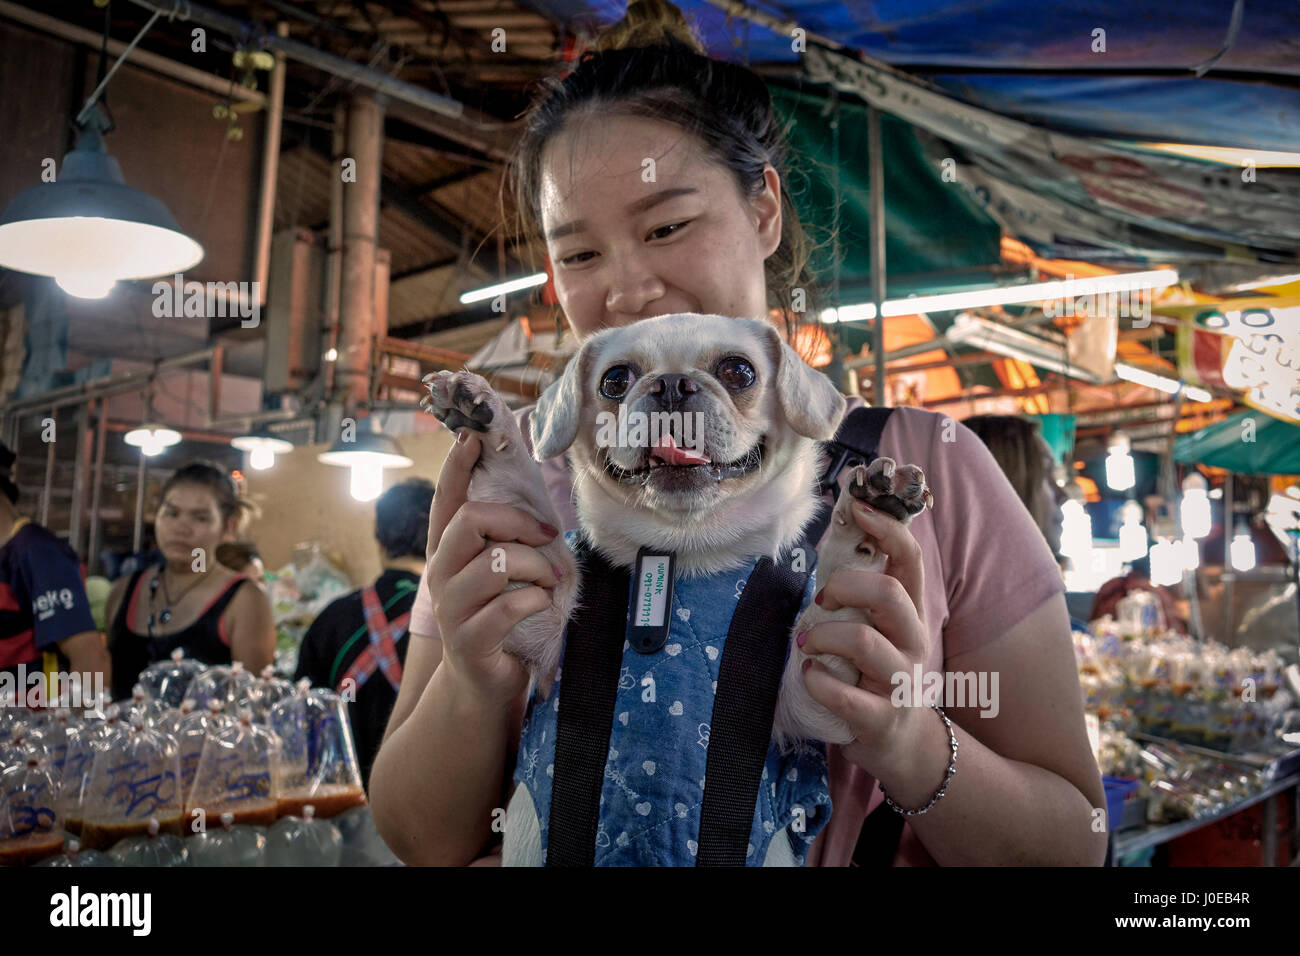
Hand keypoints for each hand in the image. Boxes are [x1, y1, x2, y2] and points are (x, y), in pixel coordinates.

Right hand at [427, 432, 561, 705]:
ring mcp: (452, 608)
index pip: (446, 500)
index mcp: (447, 552)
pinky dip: (537, 600)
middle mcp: (441, 574)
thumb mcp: (498, 573)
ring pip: (497, 562)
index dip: (456, 467)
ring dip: (537, 566)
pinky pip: (511, 605)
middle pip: (470, 521)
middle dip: (517, 521)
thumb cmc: (499, 618)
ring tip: (551, 579)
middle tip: (547, 535)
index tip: (472, 437)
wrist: (483, 685)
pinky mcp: (470, 639)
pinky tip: (541, 605)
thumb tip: (535, 496)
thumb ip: (504, 538)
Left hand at [799, 498, 931, 775]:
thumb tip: (834, 537)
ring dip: (823, 636)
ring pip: (864, 642)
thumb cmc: (873, 675)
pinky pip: (845, 695)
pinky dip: (817, 682)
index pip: (911, 559)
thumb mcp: (876, 629)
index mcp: (910, 613)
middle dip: (846, 585)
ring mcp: (900, 682)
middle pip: (890, 594)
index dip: (887, 528)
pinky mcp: (881, 718)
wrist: (899, 745)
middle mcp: (912, 642)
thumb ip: (860, 594)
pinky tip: (809, 677)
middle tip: (820, 598)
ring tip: (806, 643)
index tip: (857, 508)